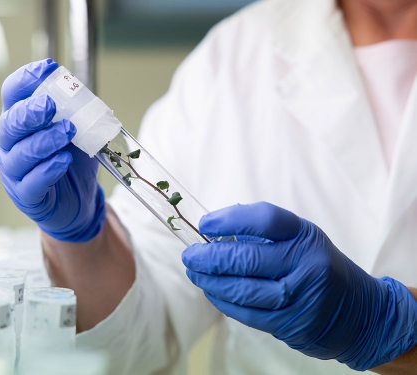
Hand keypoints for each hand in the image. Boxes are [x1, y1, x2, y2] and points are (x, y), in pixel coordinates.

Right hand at [0, 59, 105, 241]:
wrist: (78, 202)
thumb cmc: (70, 161)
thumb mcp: (76, 131)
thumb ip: (75, 112)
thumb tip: (83, 91)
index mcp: (18, 121)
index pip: (12, 94)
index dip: (26, 79)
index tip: (49, 68)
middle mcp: (9, 144)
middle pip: (9, 124)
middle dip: (29, 112)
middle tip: (51, 105)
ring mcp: (14, 171)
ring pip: (20, 154)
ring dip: (45, 140)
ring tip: (68, 132)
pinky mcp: (26, 195)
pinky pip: (31, 182)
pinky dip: (48, 170)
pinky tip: (63, 160)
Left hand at [182, 202, 416, 369]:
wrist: (360, 314)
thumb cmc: (319, 267)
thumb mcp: (303, 240)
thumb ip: (265, 234)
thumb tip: (216, 230)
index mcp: (305, 236)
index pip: (264, 220)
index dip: (230, 219)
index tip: (205, 224)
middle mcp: (304, 265)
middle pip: (246, 258)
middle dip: (209, 256)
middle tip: (190, 254)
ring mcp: (298, 297)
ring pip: (242, 289)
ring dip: (209, 281)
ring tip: (194, 272)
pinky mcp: (289, 324)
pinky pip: (246, 313)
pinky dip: (222, 301)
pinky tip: (211, 292)